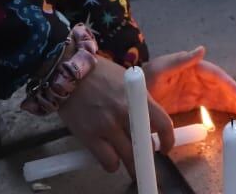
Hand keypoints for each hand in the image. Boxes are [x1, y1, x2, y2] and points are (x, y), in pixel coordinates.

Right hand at [59, 57, 174, 174]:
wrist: (67, 71)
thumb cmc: (99, 73)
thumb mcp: (127, 80)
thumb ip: (139, 100)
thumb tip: (149, 121)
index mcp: (137, 97)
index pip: (163, 124)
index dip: (168, 140)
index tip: (165, 147)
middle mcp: (124, 113)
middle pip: (145, 147)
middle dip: (147, 154)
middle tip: (144, 154)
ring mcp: (106, 126)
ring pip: (128, 158)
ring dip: (130, 162)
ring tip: (127, 158)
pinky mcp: (89, 136)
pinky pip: (108, 162)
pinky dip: (112, 163)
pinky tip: (110, 157)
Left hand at [144, 46, 235, 121]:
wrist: (130, 93)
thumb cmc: (144, 78)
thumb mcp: (160, 68)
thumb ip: (180, 60)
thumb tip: (202, 49)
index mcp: (190, 67)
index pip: (214, 75)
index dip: (229, 85)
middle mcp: (195, 77)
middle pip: (220, 87)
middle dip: (234, 98)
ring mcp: (193, 90)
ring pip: (217, 97)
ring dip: (231, 105)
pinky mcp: (188, 102)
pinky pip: (209, 105)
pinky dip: (221, 110)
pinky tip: (231, 117)